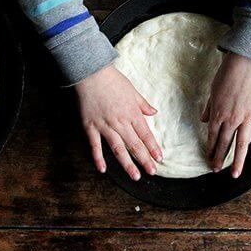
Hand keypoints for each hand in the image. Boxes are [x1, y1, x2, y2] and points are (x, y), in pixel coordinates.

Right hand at [75, 65, 162, 179]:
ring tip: (135, 176)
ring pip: (118, 149)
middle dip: (145, 160)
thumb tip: (154, 112)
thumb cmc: (113, 80)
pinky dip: (98, 158)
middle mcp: (120, 122)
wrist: (91, 73)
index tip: (159, 158)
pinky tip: (103, 170)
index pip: (146, 135)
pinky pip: (95, 145)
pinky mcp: (90, 126)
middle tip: (152, 172)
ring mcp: (105, 126)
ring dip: (127, 164)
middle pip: (135, 145)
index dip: (153, 148)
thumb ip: (143, 104)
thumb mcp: (133, 91)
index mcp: (132, 113)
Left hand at [201, 53, 250, 177]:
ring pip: (241, 144)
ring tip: (235, 174)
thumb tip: (205, 120)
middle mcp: (231, 119)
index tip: (209, 160)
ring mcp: (247, 118)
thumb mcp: (213, 91)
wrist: (246, 63)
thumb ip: (209, 108)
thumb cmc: (227, 74)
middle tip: (216, 170)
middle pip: (225, 143)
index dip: (211, 150)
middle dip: (219, 158)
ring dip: (237, 161)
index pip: (213, 137)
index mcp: (218, 114)